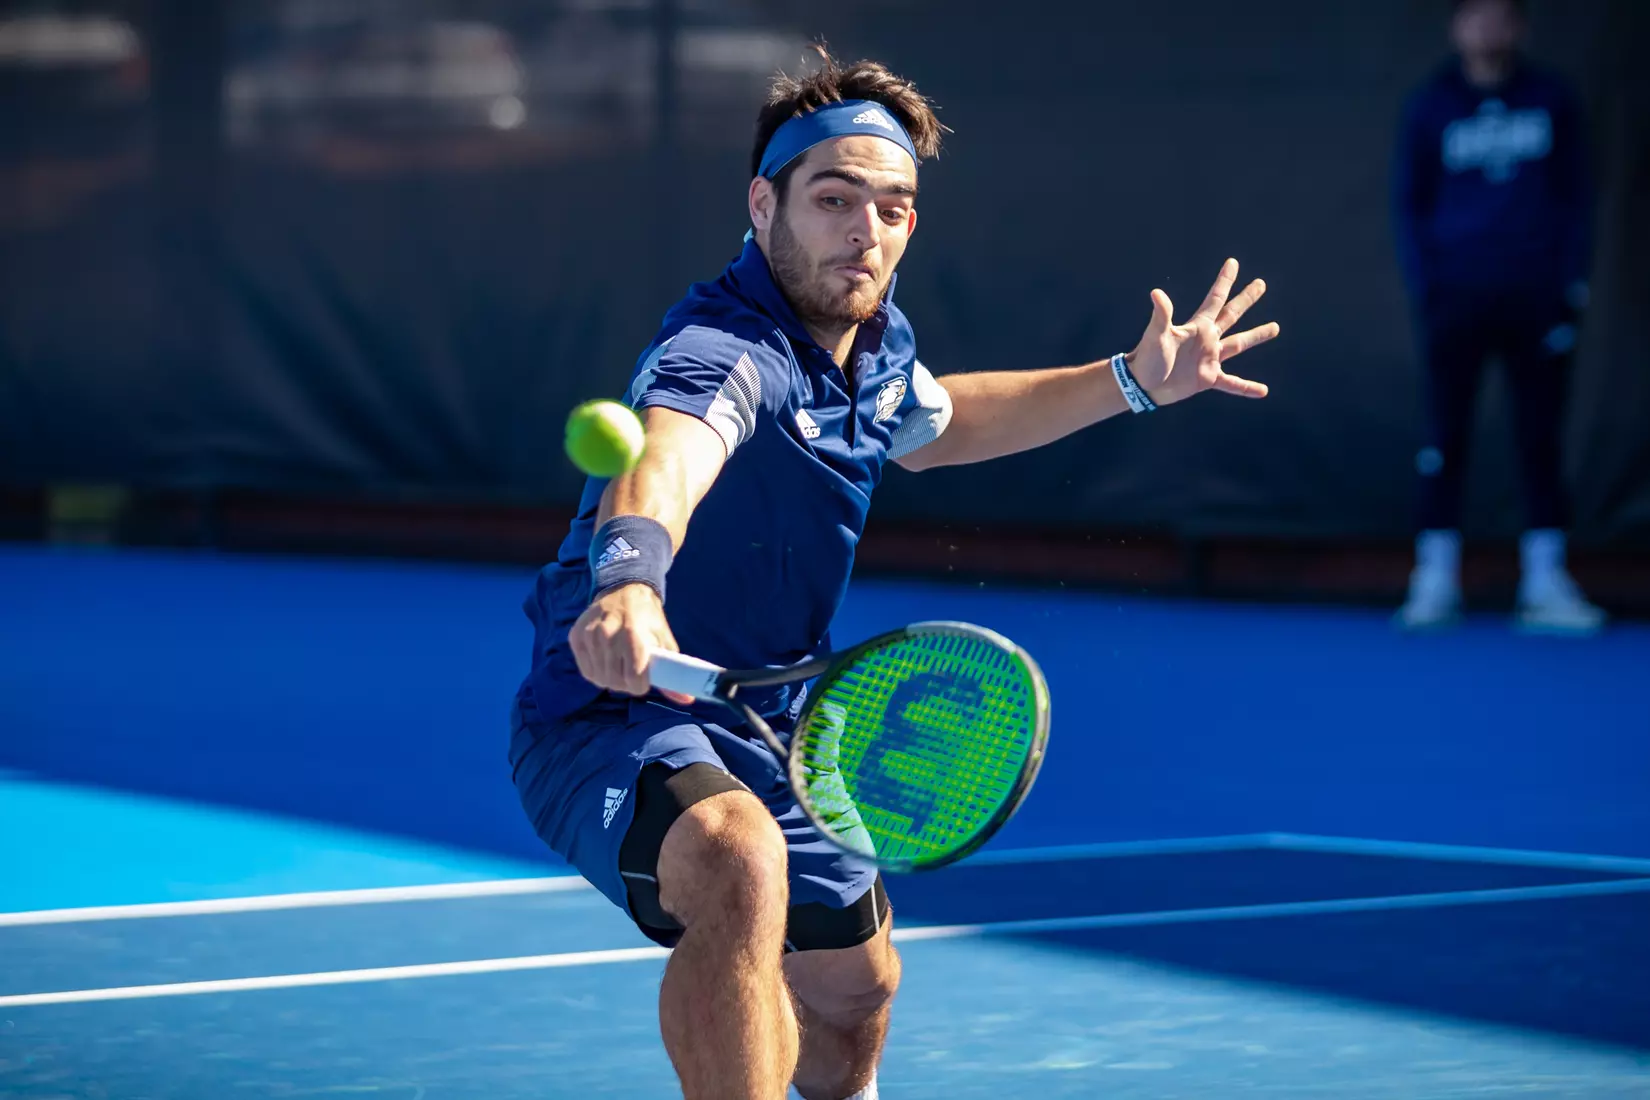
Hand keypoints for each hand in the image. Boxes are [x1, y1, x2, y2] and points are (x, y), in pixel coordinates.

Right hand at [570, 583, 692, 703]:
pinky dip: (596, 672)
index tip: (644, 679)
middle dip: (625, 684)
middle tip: (631, 674)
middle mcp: (607, 636)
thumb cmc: (648, 619)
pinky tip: (605, 662)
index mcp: (633, 636)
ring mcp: (589, 636)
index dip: (641, 685)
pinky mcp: (576, 637)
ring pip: (599, 678)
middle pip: (614, 682)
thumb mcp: (664, 642)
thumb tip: (687, 700)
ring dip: (610, 679)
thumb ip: (672, 671)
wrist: (625, 591)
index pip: (633, 680)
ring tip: (619, 667)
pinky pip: (585, 670)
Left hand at [1124, 258, 1279, 405]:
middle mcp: (1207, 339)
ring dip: (1257, 336)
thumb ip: (1162, 315)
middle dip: (1246, 299)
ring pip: (1238, 344)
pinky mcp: (1208, 378)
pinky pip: (1233, 384)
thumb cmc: (1147, 358)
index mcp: (1197, 326)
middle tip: (1260, 283)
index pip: (1215, 299)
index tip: (1232, 262)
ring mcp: (1209, 358)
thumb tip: (1156, 292)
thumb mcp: (1156, 335)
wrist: (1142, 386)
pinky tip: (1263, 391)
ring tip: (1274, 327)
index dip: (1224, 281)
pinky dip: (1247, 387)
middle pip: (1232, 314)